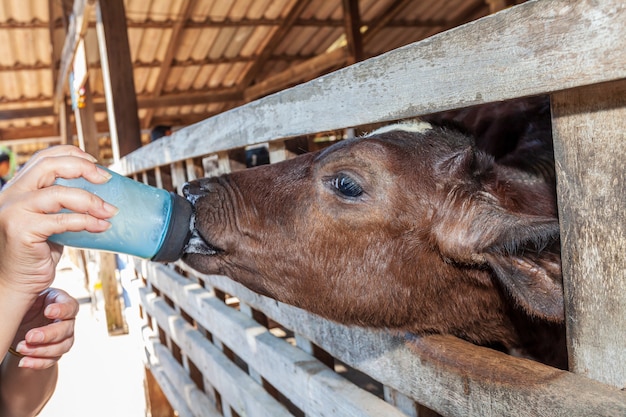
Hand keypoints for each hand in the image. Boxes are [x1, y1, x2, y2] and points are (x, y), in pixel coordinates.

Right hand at [0, 145, 116, 297]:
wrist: (14, 283)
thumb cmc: (35, 253)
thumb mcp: (48, 222)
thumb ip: (62, 206)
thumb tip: (100, 196)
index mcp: (17, 188)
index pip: (43, 158)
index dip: (71, 155)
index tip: (95, 164)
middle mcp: (11, 195)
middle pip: (48, 166)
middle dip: (83, 168)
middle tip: (106, 179)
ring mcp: (14, 211)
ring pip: (58, 193)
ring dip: (91, 200)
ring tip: (110, 210)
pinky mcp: (22, 230)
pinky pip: (62, 221)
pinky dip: (87, 221)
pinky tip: (102, 226)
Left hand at [12, 288, 78, 368]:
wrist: (22, 322)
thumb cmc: (27, 304)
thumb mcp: (30, 296)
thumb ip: (32, 293)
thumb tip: (24, 285)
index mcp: (62, 302)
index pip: (71, 306)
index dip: (62, 310)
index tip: (48, 311)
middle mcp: (67, 320)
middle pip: (67, 329)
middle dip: (49, 335)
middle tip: (29, 336)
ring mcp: (64, 337)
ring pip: (62, 346)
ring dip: (42, 350)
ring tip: (21, 348)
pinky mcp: (56, 351)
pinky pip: (52, 360)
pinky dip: (38, 363)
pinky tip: (23, 362)